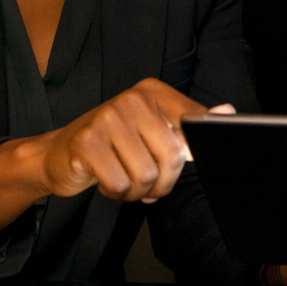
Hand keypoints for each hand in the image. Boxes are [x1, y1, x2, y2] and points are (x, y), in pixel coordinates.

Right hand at [0, 79, 226, 236]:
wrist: (58, 153)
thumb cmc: (114, 144)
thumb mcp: (153, 129)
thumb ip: (189, 124)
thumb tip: (228, 111)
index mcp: (153, 92)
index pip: (192, 124)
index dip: (191, 153)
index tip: (181, 161)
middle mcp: (132, 99)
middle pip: (172, 156)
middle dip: (163, 182)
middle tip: (149, 185)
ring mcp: (107, 118)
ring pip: (146, 175)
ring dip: (138, 191)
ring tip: (125, 180)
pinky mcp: (86, 143)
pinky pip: (120, 184)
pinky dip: (117, 193)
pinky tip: (107, 181)